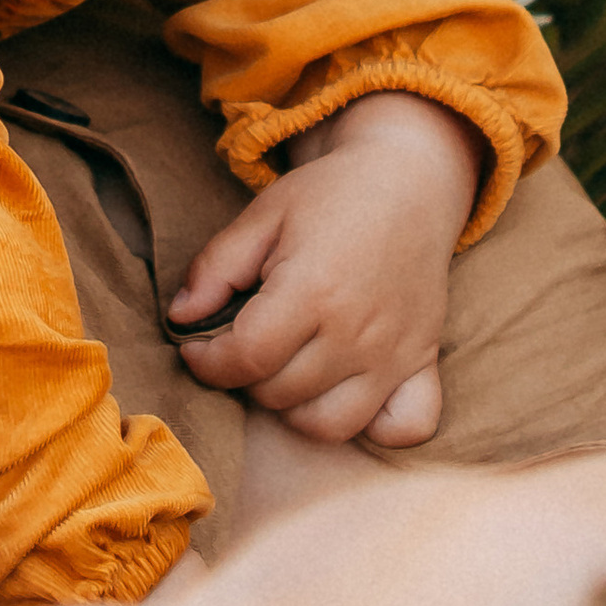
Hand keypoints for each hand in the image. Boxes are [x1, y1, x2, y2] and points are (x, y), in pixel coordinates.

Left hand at [166, 91, 481, 445]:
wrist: (410, 178)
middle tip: (243, 345)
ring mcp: (395, 353)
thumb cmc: (332, 195)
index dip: (207, 362)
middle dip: (245, 377)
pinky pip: (405, 427)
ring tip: (286, 368)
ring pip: (328, 424)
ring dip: (295, 406)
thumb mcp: (264, 214)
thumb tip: (180, 317)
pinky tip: (346, 392)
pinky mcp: (424, 361)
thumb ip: (216, 267)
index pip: (246, 359)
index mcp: (313, 289)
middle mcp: (357, 331)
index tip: (197, 348)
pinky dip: (374, 426)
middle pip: (279, 394)